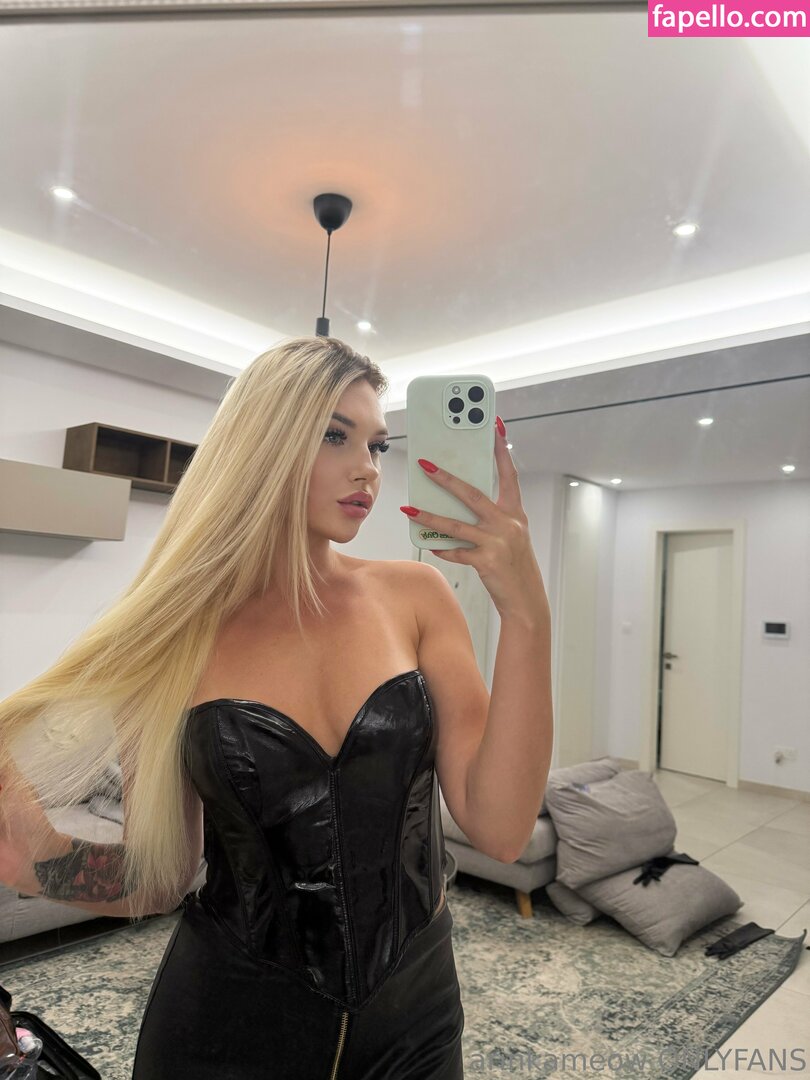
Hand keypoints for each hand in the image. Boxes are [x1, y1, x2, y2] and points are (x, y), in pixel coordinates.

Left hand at [400, 416, 549, 621]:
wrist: (527, 601)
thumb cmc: (515, 566)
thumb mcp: (510, 536)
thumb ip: (491, 519)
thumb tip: (458, 504)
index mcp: (515, 513)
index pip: (508, 473)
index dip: (501, 449)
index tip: (494, 425)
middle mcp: (508, 523)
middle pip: (472, 494)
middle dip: (446, 479)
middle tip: (425, 465)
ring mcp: (498, 542)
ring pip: (455, 525)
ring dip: (428, 516)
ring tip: (408, 509)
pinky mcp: (487, 561)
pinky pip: (456, 552)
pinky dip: (442, 548)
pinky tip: (430, 545)